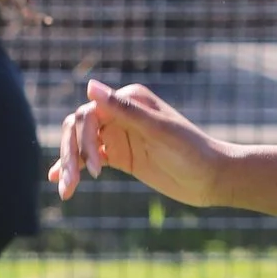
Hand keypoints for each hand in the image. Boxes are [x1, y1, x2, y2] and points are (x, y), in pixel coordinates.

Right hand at [49, 78, 226, 206]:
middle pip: (79, 129)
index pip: (88, 114)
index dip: (83, 139)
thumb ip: (125, 110)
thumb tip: (90, 86)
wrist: (213, 178)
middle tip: (71, 182)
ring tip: (66, 191)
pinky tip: (63, 183)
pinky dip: (76, 169)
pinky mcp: (122, 156)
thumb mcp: (159, 131)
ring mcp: (121, 136)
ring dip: (70, 164)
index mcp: (130, 100)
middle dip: (71, 154)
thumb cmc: (192, 150)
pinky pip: (92, 160)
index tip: (95, 166)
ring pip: (82, 145)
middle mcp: (122, 114)